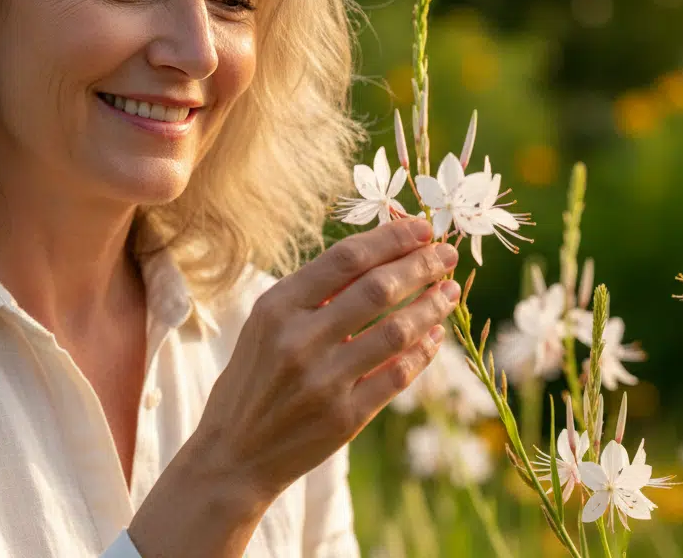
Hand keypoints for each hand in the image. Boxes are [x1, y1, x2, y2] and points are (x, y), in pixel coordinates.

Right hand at [128, 219, 459, 556]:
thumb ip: (314, 293)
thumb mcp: (266, 325)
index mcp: (276, 307)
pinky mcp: (345, 418)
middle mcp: (299, 341)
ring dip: (431, 307)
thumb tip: (379, 253)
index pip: (346, 258)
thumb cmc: (254, 379)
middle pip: (378, 289)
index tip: (422, 228)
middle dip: (421, 266)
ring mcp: (323, 381)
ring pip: (396, 331)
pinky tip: (435, 335)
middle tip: (448, 256)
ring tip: (450, 292)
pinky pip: (398, 375)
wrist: (232, 454)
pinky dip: (423, 351)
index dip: (391, 238)